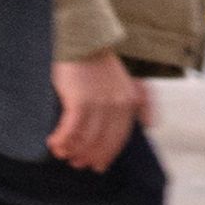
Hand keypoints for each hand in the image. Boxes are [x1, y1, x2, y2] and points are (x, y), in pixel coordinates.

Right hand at [47, 50, 142, 168]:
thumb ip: (141, 102)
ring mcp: (99, 104)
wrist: (82, 39)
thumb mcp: (127, 81)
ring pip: (86, 139)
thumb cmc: (99, 61)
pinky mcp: (80, 101)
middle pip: (103, 142)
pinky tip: (54, 143)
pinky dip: (62, 140)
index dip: (107, 154)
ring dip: (73, 150)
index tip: (98, 165)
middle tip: (77, 164)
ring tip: (63, 154)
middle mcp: (117, 105)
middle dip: (89, 156)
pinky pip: (71, 130)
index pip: (119, 137)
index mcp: (129, 102)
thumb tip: (150, 125)